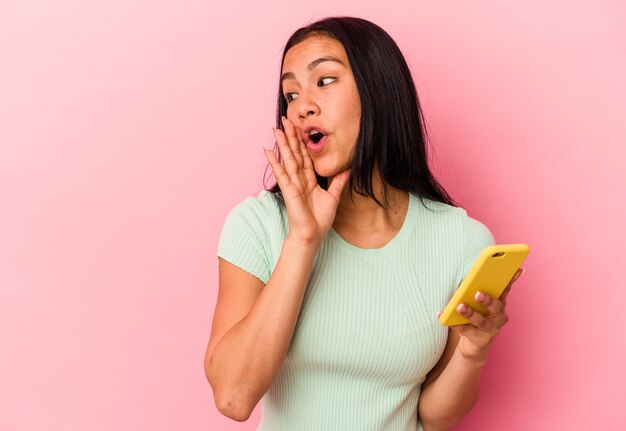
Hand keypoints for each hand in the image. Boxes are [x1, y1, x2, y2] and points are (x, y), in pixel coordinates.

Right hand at [263, 116, 350, 244]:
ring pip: (287, 159)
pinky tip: (268, 150)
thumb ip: (338, 181)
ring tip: (276, 129)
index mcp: (309, 179)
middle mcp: (299, 179)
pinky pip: (281, 173)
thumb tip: (348, 168)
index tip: (299, 127)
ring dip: (282, 144)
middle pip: (294, 153)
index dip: (302, 141)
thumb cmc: (320, 220)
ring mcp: (292, 183)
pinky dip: (274, 162)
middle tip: (285, 119)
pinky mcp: (288, 190)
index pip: (305, 156)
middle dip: (290, 136)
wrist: (312, 235)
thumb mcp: (333, 196)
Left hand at [445, 267, 524, 362]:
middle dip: (487, 299)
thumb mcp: (481, 302)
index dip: (511, 279)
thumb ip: (480, 289)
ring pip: (481, 320)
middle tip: (477, 293)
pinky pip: (465, 330)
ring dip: (469, 312)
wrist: (474, 343)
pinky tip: (442, 315)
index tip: (515, 269)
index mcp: (499, 302)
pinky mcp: (479, 339)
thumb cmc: (477, 316)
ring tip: (459, 306)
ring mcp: (491, 329)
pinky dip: (453, 323)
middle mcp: (499, 316)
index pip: (506, 288)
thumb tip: (472, 275)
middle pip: (496, 307)